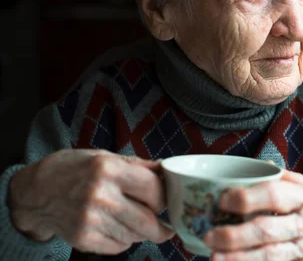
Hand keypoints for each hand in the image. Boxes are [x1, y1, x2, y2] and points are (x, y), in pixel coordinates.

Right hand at [9, 149, 173, 254]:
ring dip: (142, 233)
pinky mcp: (82, 238)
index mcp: (109, 169)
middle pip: (148, 220)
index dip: (164, 197)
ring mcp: (90, 219)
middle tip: (166, 227)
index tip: (165, 201)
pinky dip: (124, 241)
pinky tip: (118, 229)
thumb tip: (166, 169)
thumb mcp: (104, 156)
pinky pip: (117, 247)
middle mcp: (100, 195)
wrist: (35, 191)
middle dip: (162, 227)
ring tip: (138, 224)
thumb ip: (137, 165)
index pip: (153, 189)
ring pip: (134, 236)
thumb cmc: (73, 169)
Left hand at [203, 170, 302, 260]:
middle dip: (234, 236)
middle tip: (209, 236)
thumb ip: (295, 181)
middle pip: (266, 231)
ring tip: (215, 259)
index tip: (223, 199)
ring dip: (241, 259)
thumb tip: (264, 170)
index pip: (274, 195)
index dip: (245, 197)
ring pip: (271, 256)